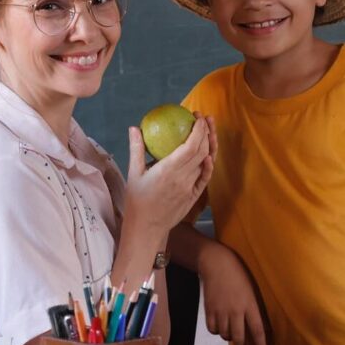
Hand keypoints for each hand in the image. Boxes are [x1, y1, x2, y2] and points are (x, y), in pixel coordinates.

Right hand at [124, 117, 212, 236]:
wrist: (146, 227)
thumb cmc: (137, 200)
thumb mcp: (133, 173)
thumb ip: (136, 149)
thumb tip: (134, 128)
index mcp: (168, 170)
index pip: (190, 146)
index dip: (198, 130)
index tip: (197, 117)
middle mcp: (183, 178)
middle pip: (202, 151)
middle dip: (206, 132)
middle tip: (202, 118)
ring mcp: (190, 187)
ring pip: (206, 162)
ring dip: (210, 145)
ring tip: (210, 130)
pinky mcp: (194, 196)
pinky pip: (205, 177)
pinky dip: (209, 165)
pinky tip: (209, 154)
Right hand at [199, 241, 268, 344]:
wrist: (216, 263)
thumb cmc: (238, 274)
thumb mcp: (250, 291)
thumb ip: (252, 309)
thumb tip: (256, 328)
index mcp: (249, 304)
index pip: (258, 330)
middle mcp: (236, 310)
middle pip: (240, 338)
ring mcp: (221, 311)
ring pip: (225, 335)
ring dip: (229, 338)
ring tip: (231, 334)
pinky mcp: (209, 310)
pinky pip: (213, 329)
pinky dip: (217, 331)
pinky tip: (220, 327)